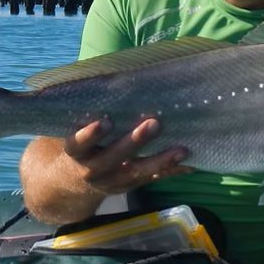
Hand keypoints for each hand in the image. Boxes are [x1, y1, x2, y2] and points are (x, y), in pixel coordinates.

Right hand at [63, 117, 191, 196]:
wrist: (73, 182)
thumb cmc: (80, 143)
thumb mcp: (74, 130)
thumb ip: (85, 113)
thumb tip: (106, 77)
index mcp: (76, 152)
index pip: (78, 144)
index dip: (90, 134)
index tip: (105, 122)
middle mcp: (92, 169)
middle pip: (113, 157)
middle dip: (134, 141)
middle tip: (154, 123)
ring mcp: (112, 181)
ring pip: (136, 172)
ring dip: (160, 161)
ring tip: (181, 150)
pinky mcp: (129, 185)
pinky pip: (152, 179)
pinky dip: (171, 172)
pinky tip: (190, 164)